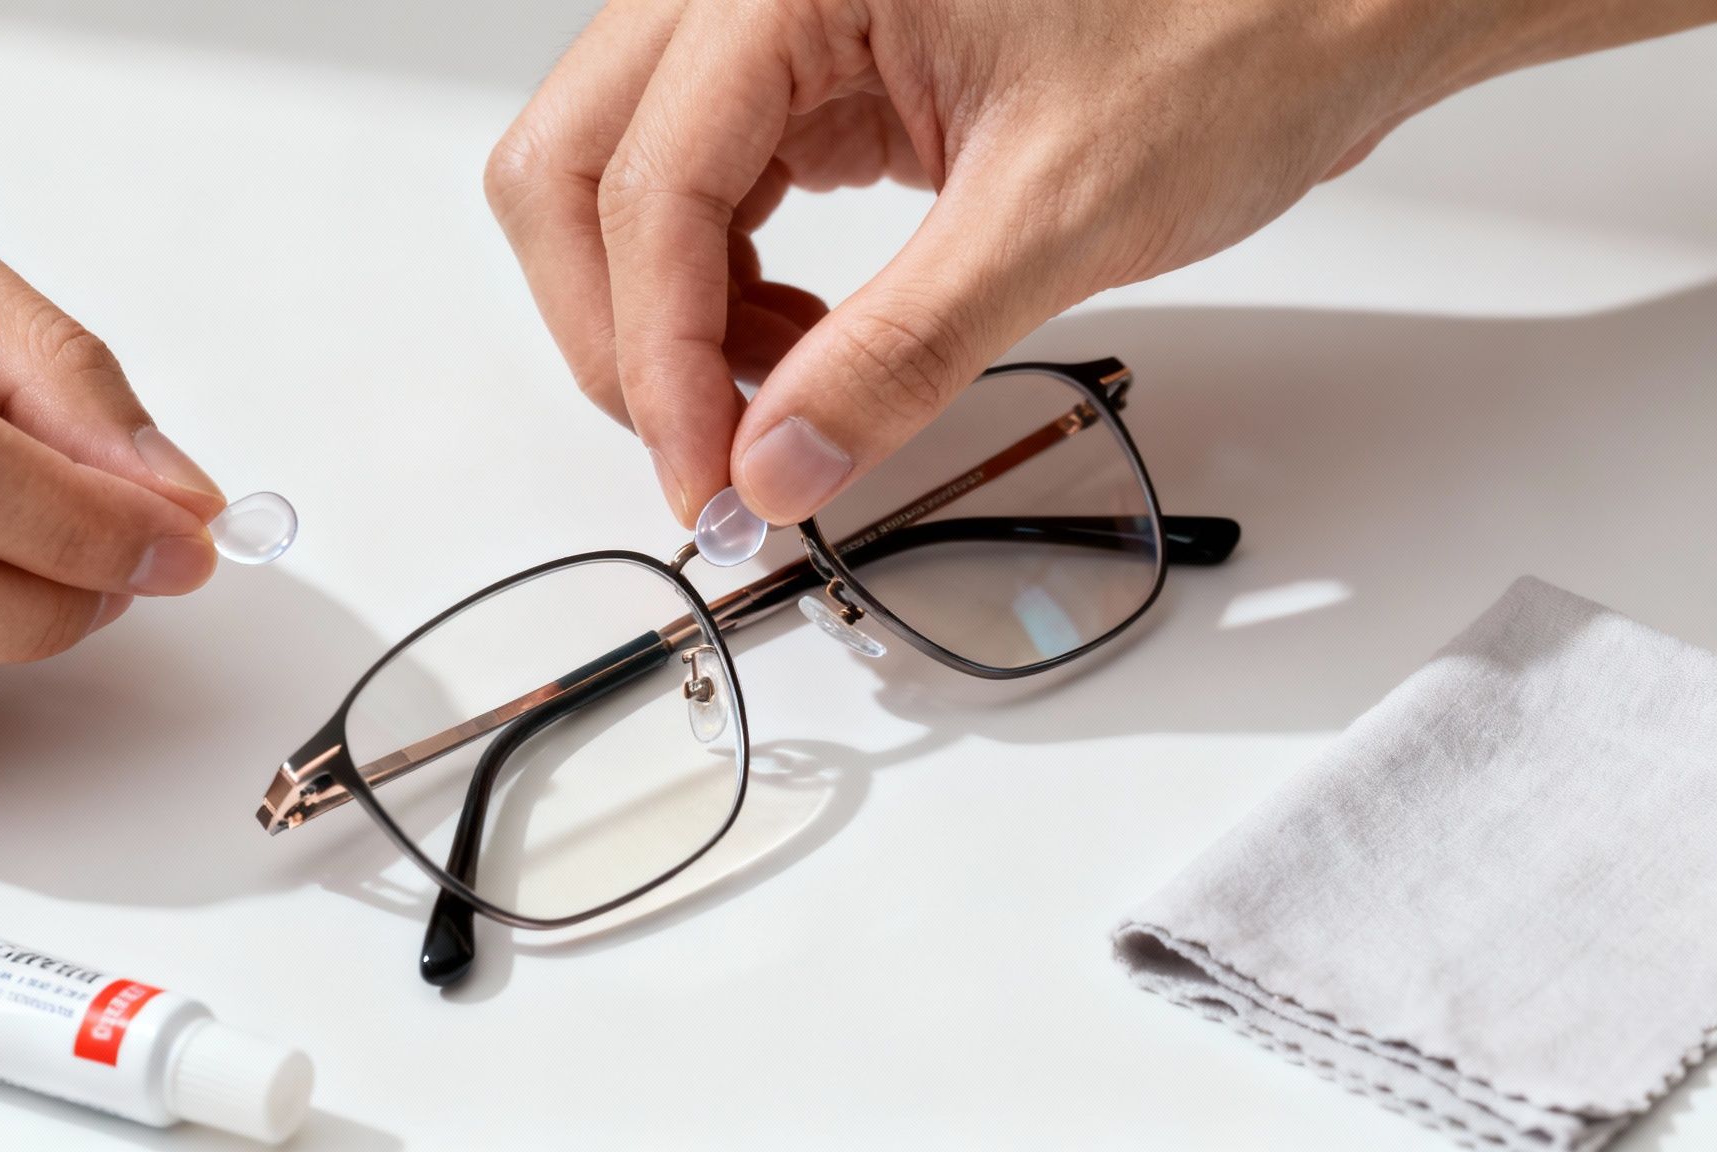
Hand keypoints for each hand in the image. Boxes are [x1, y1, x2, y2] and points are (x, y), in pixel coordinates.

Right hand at [487, 0, 1716, 527]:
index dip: (660, 358)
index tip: (710, 482)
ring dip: (666, 314)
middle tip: (703, 454)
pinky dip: (721, 287)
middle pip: (574, 162)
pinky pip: (704, 186)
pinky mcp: (821, 71)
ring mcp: (782, 24)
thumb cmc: (1241, 34)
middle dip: (618, 330)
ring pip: (621, 177)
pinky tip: (800, 350)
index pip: (647, 183)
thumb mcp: (1061, 213)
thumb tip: (779, 465)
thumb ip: (900, 350)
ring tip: (778, 404)